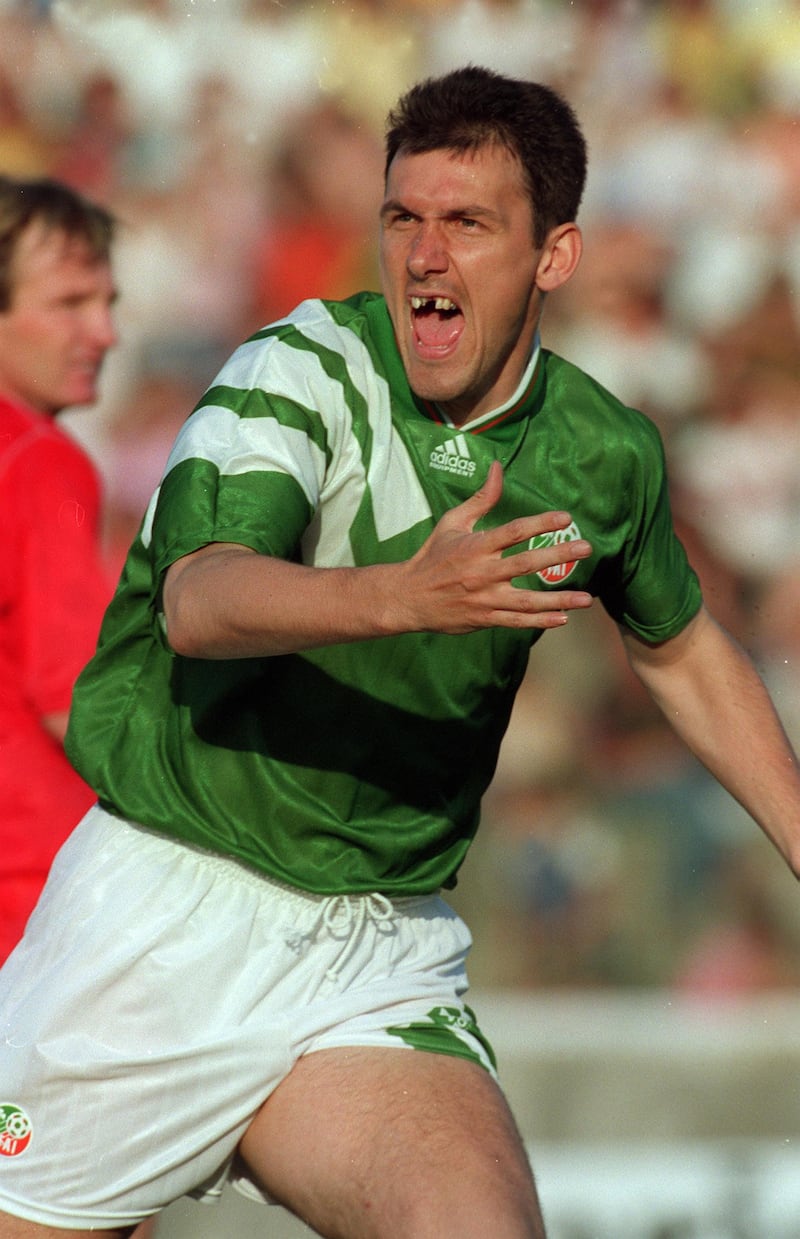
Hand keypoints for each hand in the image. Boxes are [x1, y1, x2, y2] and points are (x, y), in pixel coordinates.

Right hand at [399, 460, 592, 633]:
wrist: (408, 597)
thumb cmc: (433, 556)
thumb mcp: (453, 522)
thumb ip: (481, 498)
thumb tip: (498, 467)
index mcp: (475, 546)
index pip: (513, 532)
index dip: (541, 523)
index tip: (566, 518)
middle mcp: (482, 573)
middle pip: (526, 564)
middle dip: (558, 555)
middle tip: (586, 548)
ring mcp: (484, 598)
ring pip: (527, 601)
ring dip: (559, 600)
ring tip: (587, 598)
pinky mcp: (484, 619)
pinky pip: (516, 622)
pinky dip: (540, 621)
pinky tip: (563, 618)